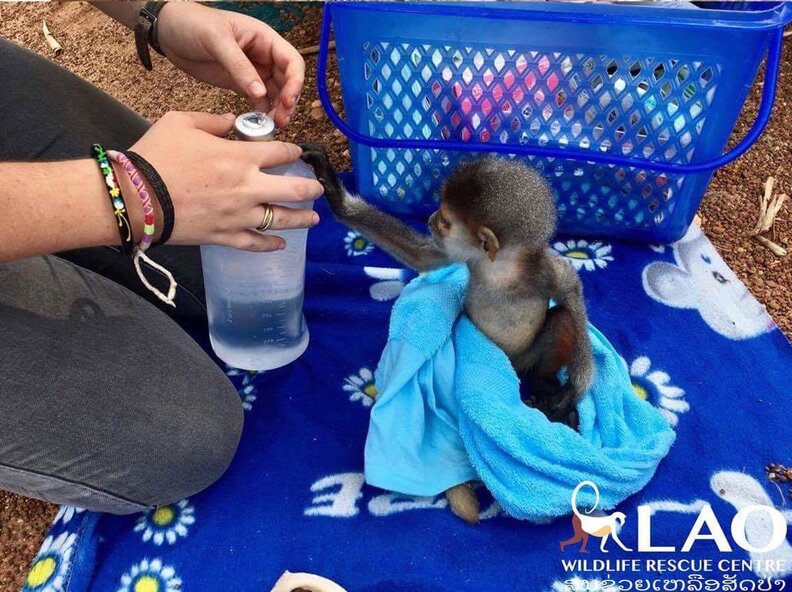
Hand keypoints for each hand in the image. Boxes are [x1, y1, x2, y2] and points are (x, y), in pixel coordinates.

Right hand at [124, 111, 322, 251]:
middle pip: (293, 189)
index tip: (298, 153)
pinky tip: (282, 244)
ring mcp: (239, 215)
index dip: (293, 151)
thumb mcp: (181, 122)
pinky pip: (256, 243)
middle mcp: (248, 187)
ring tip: (314, 219)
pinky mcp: (226, 236)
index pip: (280, 153)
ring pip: (282, 219)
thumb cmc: (156, 155)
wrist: (134, 197)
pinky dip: (271, 244)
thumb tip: (231, 122)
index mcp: (240, 157)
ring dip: (302, 219)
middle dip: (311, 188)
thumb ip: (213, 121)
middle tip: (318, 189)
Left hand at [156, 3, 303, 126]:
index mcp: (264, 39)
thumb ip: (239, 67)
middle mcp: (264, 56)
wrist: (169, 31)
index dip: (295, 82)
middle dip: (287, 102)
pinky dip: (260, 113)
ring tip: (271, 127)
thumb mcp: (217, 40)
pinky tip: (255, 124)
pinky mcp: (240, 84)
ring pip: (275, 94)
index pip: (292, 62)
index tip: (287, 101)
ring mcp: (253, 71)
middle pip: (287, 82)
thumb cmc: (193, 24)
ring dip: (277, 111)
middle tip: (281, 121)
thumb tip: (260, 93)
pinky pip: (258, 101)